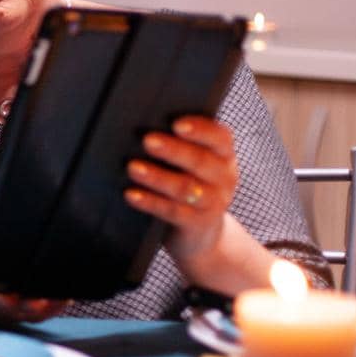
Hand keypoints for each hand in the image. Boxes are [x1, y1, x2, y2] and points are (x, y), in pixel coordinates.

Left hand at [124, 115, 238, 262]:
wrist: (201, 233)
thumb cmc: (190, 184)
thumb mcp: (193, 165)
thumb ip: (181, 145)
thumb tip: (145, 126)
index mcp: (224, 156)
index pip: (220, 137)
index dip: (201, 129)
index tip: (177, 124)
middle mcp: (224, 178)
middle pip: (200, 161)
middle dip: (173, 150)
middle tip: (147, 140)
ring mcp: (213, 203)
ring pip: (184, 187)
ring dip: (157, 177)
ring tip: (133, 168)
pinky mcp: (197, 224)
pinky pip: (172, 211)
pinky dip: (150, 202)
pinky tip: (131, 194)